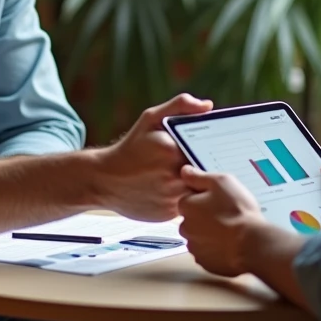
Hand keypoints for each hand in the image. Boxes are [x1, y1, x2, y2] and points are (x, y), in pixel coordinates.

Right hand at [93, 93, 211, 220]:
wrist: (104, 179)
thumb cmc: (131, 147)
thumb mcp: (150, 119)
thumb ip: (180, 106)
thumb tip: (208, 106)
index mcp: (173, 150)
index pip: (208, 151)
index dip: (213, 151)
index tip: (215, 149)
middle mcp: (174, 176)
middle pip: (207, 173)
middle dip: (208, 168)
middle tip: (206, 163)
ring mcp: (172, 197)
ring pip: (199, 191)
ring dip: (199, 185)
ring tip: (189, 178)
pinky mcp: (169, 214)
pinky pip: (189, 206)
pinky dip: (187, 198)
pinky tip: (176, 191)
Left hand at [178, 165, 268, 276]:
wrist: (252, 243)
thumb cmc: (237, 210)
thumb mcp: (221, 182)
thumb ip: (199, 176)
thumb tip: (184, 171)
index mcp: (186, 206)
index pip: (188, 199)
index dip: (204, 198)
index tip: (219, 200)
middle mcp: (185, 227)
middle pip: (192, 219)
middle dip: (204, 217)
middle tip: (226, 214)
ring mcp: (194, 247)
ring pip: (199, 236)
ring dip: (209, 234)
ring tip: (231, 230)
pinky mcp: (204, 262)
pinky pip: (207, 252)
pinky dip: (215, 249)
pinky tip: (230, 244)